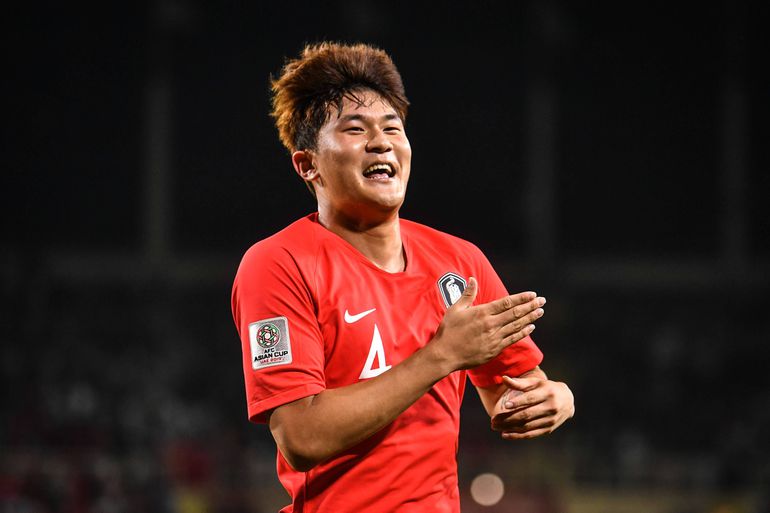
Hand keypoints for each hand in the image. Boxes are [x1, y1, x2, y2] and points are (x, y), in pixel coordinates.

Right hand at [430, 277, 544, 371]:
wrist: (446, 354)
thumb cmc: (448, 331)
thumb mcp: (455, 309)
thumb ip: (468, 294)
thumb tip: (473, 279)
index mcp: (482, 312)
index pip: (507, 302)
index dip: (521, 298)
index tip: (532, 294)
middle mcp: (491, 324)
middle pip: (515, 313)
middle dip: (530, 306)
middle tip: (542, 301)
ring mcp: (494, 338)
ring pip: (516, 325)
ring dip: (530, 318)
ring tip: (540, 311)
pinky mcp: (494, 349)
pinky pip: (513, 339)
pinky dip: (523, 332)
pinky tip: (531, 327)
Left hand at [491, 375, 573, 439]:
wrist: (567, 401)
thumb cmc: (546, 389)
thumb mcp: (536, 383)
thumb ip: (520, 383)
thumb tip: (503, 378)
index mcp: (547, 393)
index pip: (531, 398)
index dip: (518, 402)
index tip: (505, 405)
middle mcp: (550, 407)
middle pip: (527, 414)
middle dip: (508, 418)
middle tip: (493, 420)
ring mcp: (550, 420)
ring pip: (527, 425)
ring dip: (509, 427)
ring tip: (495, 426)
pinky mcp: (548, 429)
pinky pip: (531, 434)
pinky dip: (517, 435)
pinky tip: (505, 434)